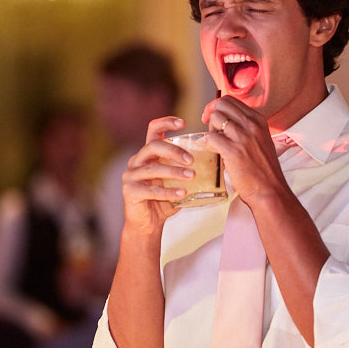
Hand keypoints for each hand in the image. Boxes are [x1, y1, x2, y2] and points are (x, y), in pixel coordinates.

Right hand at [121, 116, 193, 234]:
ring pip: (153, 168)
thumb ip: (188, 170)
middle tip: (192, 160)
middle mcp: (137, 161)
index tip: (183, 122)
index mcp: (148, 154)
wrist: (148, 224)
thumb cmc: (164, 201)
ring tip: (191, 176)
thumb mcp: (177, 182)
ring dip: (174, 172)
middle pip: (153, 146)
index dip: (166, 123)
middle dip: (174, 150)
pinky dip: (168, 191)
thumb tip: (218, 162)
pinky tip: (182, 193)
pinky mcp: (130, 191)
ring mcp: (131, 176)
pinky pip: (151, 190)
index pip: (153, 130)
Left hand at [201, 96, 288, 206]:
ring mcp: (243, 137)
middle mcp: (252, 125)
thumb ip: (246, 128)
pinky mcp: (233, 151)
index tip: (214, 121)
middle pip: (221, 104)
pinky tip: (216, 153)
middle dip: (212, 116)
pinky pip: (211, 137)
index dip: (217, 108)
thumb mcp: (261, 140)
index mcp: (258, 120)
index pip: (231, 100)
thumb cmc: (263, 169)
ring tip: (217, 144)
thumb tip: (224, 120)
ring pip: (215, 118)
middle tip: (213, 132)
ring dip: (211, 130)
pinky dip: (209, 144)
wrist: (270, 190)